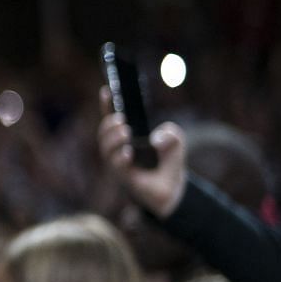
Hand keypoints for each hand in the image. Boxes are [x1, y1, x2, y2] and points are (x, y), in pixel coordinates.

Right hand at [97, 86, 185, 216]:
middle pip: (103, 133)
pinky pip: (116, 166)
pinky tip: (128, 153)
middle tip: (121, 120)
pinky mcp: (123, 178)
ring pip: (106, 149)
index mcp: (127, 137)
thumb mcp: (176, 143)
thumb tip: (156, 139)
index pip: (112, 118)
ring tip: (125, 132)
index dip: (107, 104)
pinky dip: (120, 158)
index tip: (107, 90)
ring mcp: (118, 163)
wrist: (173, 191)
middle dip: (108, 124)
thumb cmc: (168, 164)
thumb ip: (172, 134)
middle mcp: (118, 149)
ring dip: (113, 138)